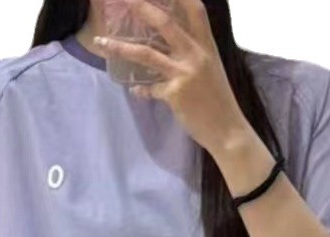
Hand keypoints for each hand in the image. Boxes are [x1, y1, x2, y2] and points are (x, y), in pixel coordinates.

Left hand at [95, 0, 253, 156]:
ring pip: (146, 54)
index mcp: (207, 46)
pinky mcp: (175, 94)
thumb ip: (192, 55)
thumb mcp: (210, 70)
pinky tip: (136, 90)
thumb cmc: (219, 101)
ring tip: (101, 43)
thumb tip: (168, 49)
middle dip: (141, 7)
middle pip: (165, 22)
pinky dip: (141, 89)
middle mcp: (196, 54)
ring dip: (120, 48)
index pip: (195, 9)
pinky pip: (150, 88)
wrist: (228, 131)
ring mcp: (184, 73)